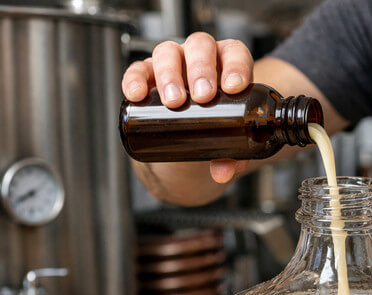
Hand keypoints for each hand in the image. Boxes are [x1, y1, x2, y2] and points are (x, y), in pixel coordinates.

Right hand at [121, 32, 252, 182]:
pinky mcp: (147, 73)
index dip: (236, 66)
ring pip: (168, 52)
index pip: (235, 53)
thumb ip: (231, 156)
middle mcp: (200, 57)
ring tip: (174, 101)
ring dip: (170, 74)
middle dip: (201, 70)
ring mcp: (173, 62)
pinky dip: (135, 79)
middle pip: (200, 46)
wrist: (191, 136)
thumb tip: (223, 172)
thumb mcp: (229, 140)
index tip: (233, 87)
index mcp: (228, 64)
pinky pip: (138, 69)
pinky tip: (137, 95)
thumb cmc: (218, 126)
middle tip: (203, 97)